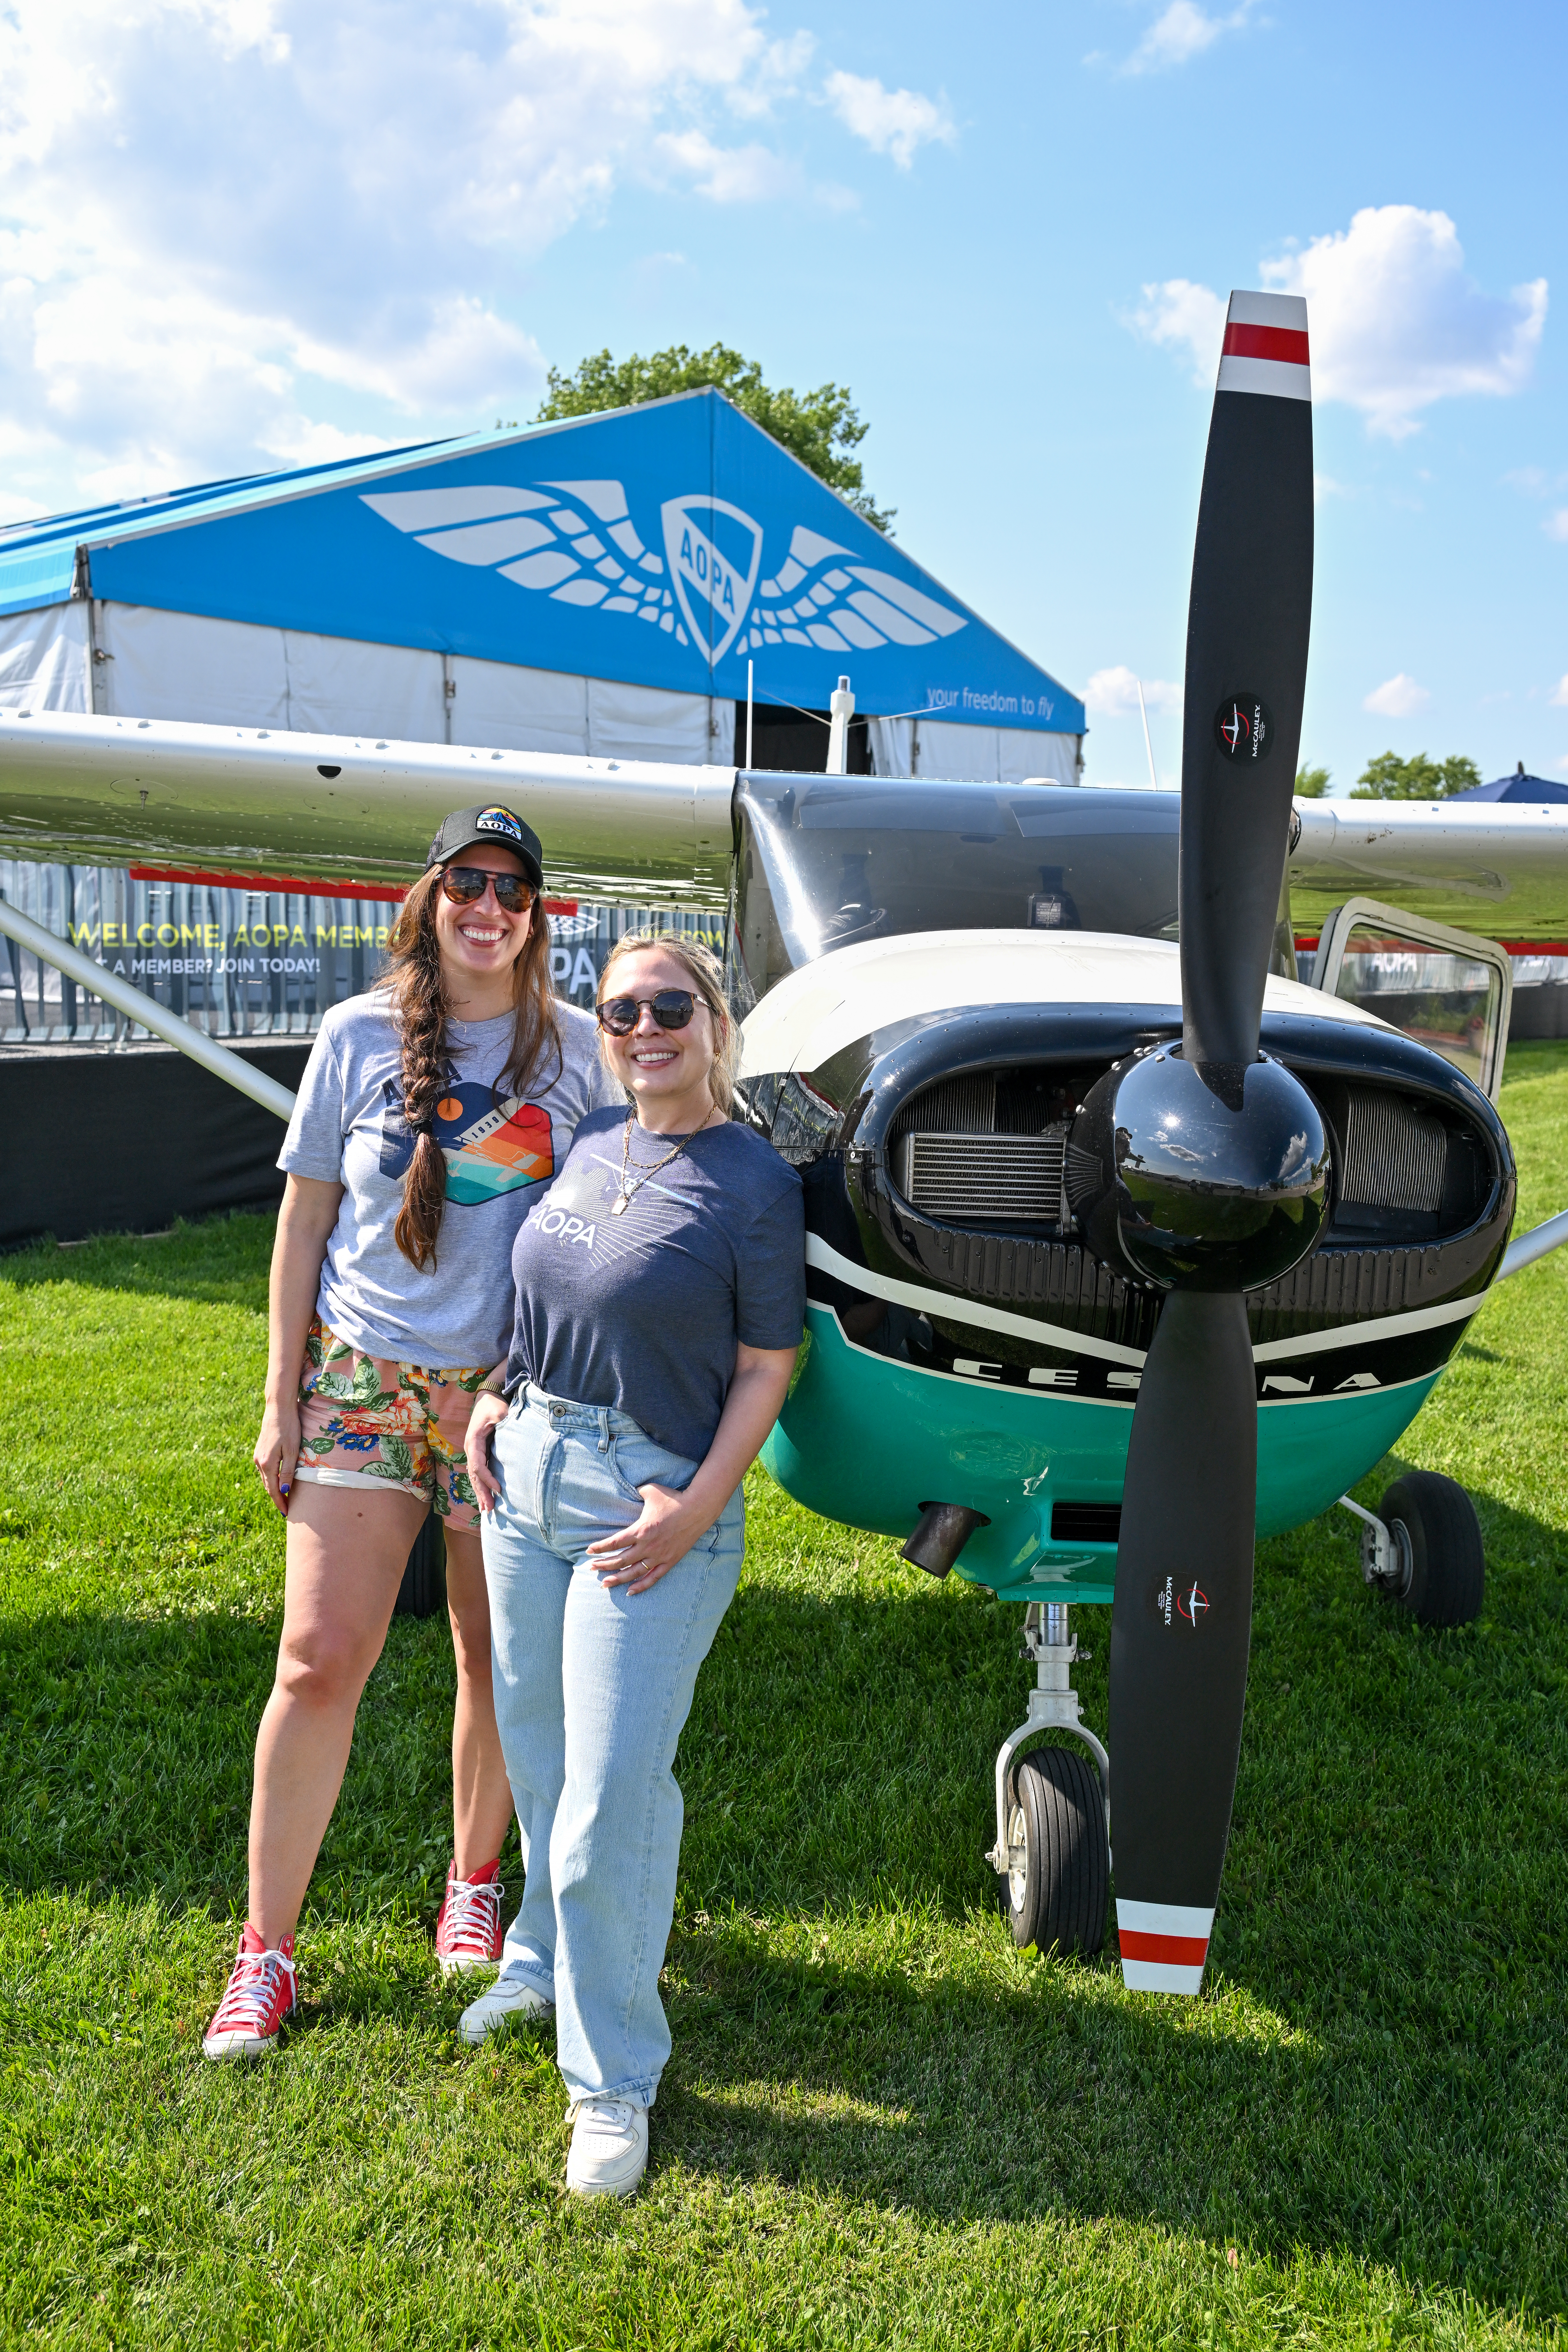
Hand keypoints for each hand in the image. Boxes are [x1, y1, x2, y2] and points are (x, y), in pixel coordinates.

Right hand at [253, 1398, 300, 1516]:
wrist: (278, 1409)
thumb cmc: (289, 1428)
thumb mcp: (292, 1451)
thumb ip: (288, 1471)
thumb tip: (283, 1490)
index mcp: (267, 1464)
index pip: (273, 1489)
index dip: (280, 1502)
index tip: (287, 1513)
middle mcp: (259, 1462)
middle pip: (268, 1486)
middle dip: (277, 1498)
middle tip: (286, 1510)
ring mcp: (258, 1456)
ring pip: (266, 1478)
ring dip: (274, 1489)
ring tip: (284, 1498)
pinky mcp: (260, 1450)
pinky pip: (265, 1470)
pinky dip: (271, 1478)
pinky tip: (278, 1481)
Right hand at [464, 1390, 509, 1512]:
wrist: (488, 1398)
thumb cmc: (494, 1405)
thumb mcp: (500, 1412)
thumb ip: (503, 1421)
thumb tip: (509, 1429)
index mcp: (474, 1441)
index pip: (478, 1464)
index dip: (488, 1478)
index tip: (499, 1489)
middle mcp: (471, 1449)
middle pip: (474, 1475)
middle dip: (482, 1492)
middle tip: (489, 1510)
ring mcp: (474, 1452)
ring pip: (475, 1477)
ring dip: (480, 1493)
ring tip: (486, 1510)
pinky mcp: (479, 1453)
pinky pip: (479, 1473)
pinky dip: (482, 1486)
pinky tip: (486, 1498)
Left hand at [585, 1482, 715, 1595]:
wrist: (697, 1509)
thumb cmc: (673, 1498)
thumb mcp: (651, 1490)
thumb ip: (637, 1492)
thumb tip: (630, 1489)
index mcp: (640, 1530)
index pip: (614, 1542)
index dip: (600, 1548)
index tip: (589, 1551)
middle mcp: (647, 1546)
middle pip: (620, 1560)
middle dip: (604, 1565)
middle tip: (592, 1568)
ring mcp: (659, 1556)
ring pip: (634, 1572)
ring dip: (617, 1579)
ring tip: (604, 1584)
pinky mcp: (669, 1561)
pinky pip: (653, 1577)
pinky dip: (641, 1586)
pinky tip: (630, 1592)